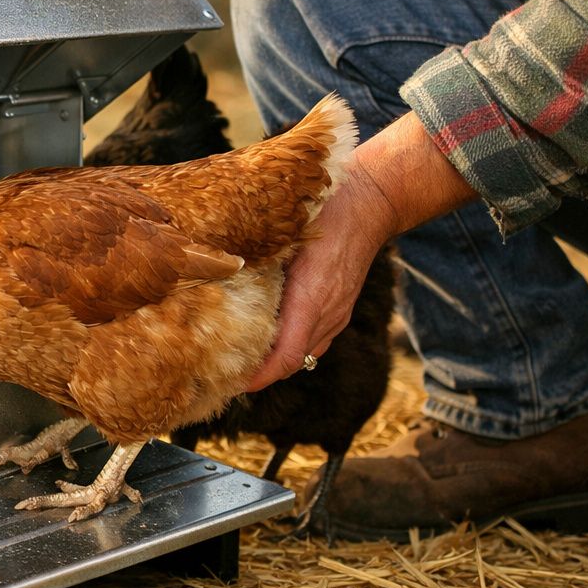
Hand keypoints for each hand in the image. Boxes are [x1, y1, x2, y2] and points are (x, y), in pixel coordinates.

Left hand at [245, 168, 395, 389]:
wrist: (369, 203)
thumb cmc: (322, 214)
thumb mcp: (282, 238)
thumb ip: (256, 265)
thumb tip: (218, 278)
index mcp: (310, 301)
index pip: (284, 357)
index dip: (258, 377)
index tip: (232, 384)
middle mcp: (328, 315)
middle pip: (293, 362)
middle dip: (262, 373)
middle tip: (227, 374)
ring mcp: (339, 314)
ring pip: (305, 353)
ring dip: (277, 361)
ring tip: (244, 360)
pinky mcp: (342, 308)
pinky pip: (315, 339)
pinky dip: (292, 345)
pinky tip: (270, 337)